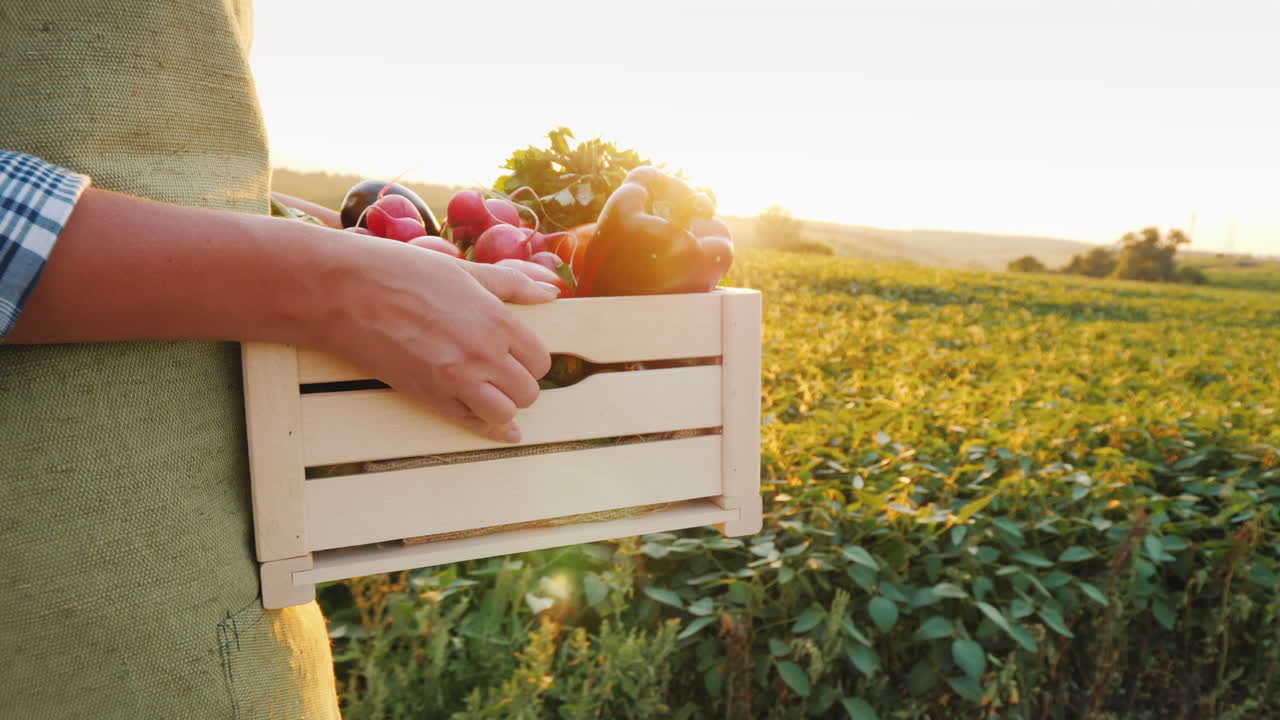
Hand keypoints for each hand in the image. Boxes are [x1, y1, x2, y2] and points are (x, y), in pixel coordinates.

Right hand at [316, 239, 556, 442]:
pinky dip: (490, 429)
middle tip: (507, 373)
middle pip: (529, 390)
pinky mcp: (428, 398)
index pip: (540, 358)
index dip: (532, 358)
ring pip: (506, 413)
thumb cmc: (401, 272)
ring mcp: (456, 381)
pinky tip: (502, 429)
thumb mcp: (462, 269)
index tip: (520, 354)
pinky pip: (473, 425)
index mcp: (496, 320)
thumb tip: (550, 292)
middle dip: (522, 383)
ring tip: (494, 391)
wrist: (345, 292)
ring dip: (505, 405)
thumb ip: (511, 283)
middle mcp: (482, 354)